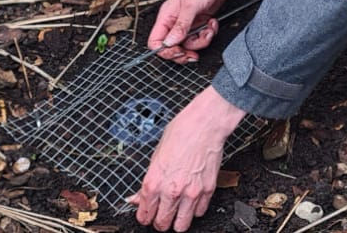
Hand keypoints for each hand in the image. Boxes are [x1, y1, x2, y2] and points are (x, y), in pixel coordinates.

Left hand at [128, 87, 245, 230]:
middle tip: (161, 215)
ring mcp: (191, 192)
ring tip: (177, 213)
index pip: (145, 216)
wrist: (205, 124)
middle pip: (162, 224)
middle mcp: (171, 191)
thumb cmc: (181, 133)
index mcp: (154, 182)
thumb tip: (138, 198)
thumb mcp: (155, 157)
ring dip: (178, 221)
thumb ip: (147, 183)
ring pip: (182, 225)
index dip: (145, 217)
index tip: (148, 215)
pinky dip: (195, 210)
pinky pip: (200, 212)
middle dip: (160, 222)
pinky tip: (192, 201)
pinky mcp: (208, 189)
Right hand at [150, 0, 248, 62]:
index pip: (156, 41)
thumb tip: (169, 43)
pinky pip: (201, 36)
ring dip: (202, 41)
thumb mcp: (192, 5)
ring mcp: (189, 22)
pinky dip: (209, 33)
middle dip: (186, 51)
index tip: (179, 52)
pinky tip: (212, 23)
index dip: (165, 51)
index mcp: (167, 16)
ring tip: (208, 30)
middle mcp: (176, 20)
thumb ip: (181, 26)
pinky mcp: (200, 21)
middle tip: (195, 52)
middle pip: (173, 47)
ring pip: (190, 43)